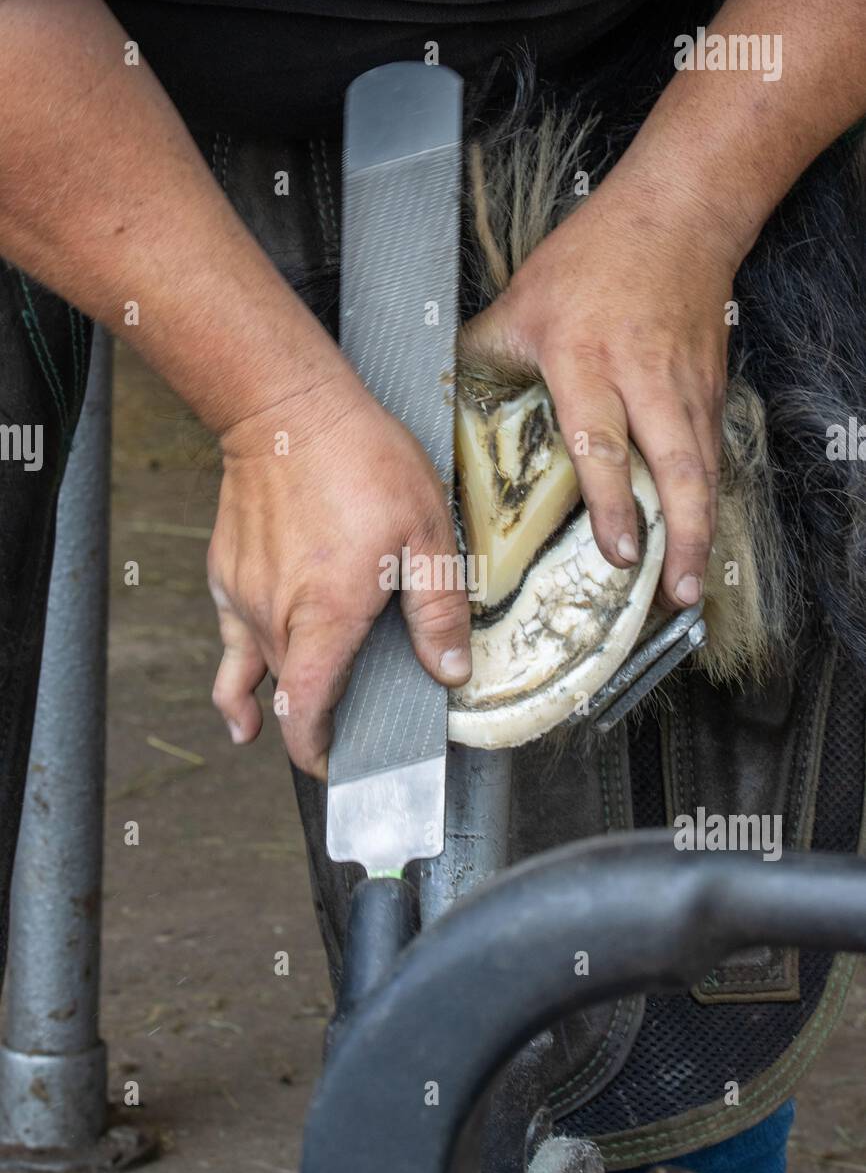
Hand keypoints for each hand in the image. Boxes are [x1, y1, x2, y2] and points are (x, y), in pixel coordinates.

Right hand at [208, 368, 470, 778]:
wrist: (286, 406)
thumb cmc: (359, 461)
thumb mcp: (426, 534)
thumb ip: (438, 610)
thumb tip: (450, 671)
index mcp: (325, 617)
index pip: (305, 713)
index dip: (317, 753)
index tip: (335, 766)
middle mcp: (275, 616)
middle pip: (286, 696)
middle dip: (312, 723)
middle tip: (342, 735)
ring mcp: (243, 596)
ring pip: (255, 667)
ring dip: (276, 694)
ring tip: (277, 727)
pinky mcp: (226, 572)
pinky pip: (230, 635)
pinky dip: (237, 667)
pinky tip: (243, 683)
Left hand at [462, 167, 741, 608]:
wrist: (679, 215)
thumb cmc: (593, 256)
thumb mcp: (520, 302)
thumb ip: (483, 357)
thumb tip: (439, 406)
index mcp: (587, 360)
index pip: (603, 443)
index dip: (613, 503)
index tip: (620, 552)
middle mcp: (645, 379)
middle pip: (677, 469)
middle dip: (681, 537)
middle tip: (677, 593)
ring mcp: (687, 386)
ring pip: (703, 470)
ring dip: (700, 532)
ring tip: (688, 588)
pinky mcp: (712, 388)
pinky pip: (712, 454)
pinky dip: (706, 501)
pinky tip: (695, 539)